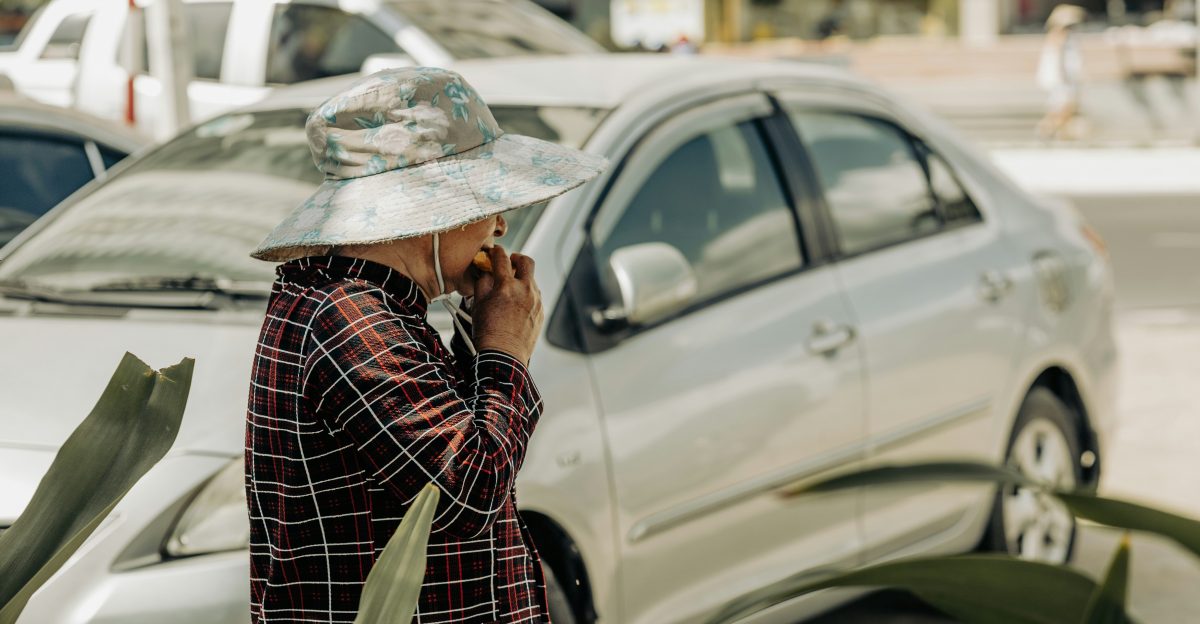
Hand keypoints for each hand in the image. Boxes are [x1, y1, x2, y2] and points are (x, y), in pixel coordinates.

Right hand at [471, 245, 542, 365]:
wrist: (504, 356)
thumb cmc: (487, 332)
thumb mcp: (477, 304)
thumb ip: (482, 283)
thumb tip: (485, 271)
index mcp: (506, 286)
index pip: (502, 258)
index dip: (496, 252)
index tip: (493, 253)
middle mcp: (525, 290)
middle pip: (526, 261)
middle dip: (516, 259)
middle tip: (508, 263)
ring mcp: (536, 301)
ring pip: (531, 280)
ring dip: (521, 279)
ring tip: (510, 289)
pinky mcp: (541, 312)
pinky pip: (535, 296)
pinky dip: (526, 295)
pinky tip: (516, 305)